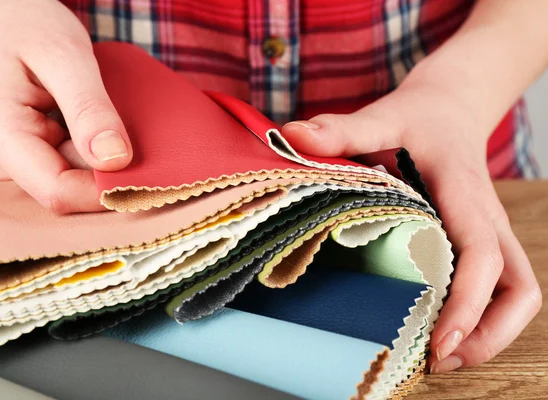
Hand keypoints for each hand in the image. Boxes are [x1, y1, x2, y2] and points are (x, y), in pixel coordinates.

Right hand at [0, 0, 132, 212]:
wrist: (9, 15)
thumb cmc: (31, 26)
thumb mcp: (66, 56)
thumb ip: (89, 108)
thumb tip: (114, 160)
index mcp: (1, 134)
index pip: (57, 192)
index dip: (104, 192)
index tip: (146, 174)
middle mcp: (2, 156)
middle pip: (68, 189)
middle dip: (107, 171)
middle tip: (131, 130)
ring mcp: (16, 158)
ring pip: (74, 180)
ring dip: (102, 159)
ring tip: (109, 118)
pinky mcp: (32, 154)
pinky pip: (72, 167)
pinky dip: (95, 152)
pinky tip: (98, 125)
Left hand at [281, 77, 541, 372]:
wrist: (449, 109)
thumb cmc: (417, 118)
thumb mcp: (381, 118)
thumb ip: (340, 130)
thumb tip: (290, 137)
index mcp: (464, 193)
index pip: (482, 253)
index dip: (467, 303)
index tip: (440, 342)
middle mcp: (488, 218)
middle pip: (517, 290)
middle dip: (487, 334)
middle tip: (437, 359)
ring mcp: (491, 232)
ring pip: (517, 294)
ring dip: (490, 333)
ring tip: (440, 357)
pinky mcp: (484, 241)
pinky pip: (502, 288)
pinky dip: (484, 318)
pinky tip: (444, 329)